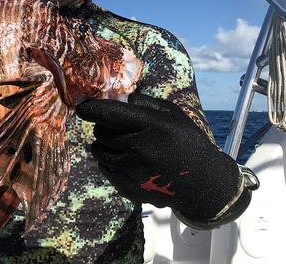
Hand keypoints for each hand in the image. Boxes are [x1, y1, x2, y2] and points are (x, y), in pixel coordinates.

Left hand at [76, 94, 240, 222]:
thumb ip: (143, 103)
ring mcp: (132, 171)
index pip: (111, 113)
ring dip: (105, 144)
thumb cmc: (185, 141)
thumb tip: (114, 97)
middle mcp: (141, 149)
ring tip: (125, 144)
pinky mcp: (127, 188)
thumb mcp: (172, 114)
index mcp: (154, 126)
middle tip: (117, 128)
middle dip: (103, 126)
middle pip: (101, 132)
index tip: (82, 108)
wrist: (202, 183)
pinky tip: (129, 161)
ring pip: (99, 150)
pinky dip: (110, 161)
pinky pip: (104, 167)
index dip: (92, 109)